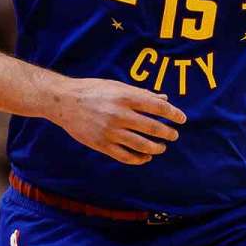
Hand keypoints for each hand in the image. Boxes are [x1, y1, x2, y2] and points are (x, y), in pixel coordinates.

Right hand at [49, 77, 186, 164]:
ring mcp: (110, 131)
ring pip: (141, 145)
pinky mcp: (102, 144)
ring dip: (156, 148)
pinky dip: (139, 159)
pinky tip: (146, 157)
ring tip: (162, 147)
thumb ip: (142, 94)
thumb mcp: (117, 86)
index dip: (173, 114)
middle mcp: (119, 114)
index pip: (157, 107)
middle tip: (173, 135)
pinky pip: (125, 156)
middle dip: (167, 133)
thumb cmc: (93, 90)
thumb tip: (164, 99)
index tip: (182, 119)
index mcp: (125, 96)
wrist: (64, 101)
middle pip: (152, 128)